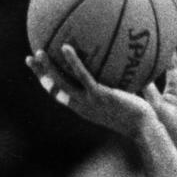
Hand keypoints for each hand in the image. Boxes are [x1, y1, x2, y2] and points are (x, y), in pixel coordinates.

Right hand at [26, 46, 154, 138]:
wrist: (145, 129)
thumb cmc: (138, 117)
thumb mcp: (123, 101)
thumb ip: (115, 87)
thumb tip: (118, 66)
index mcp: (85, 108)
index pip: (60, 95)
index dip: (47, 83)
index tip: (39, 70)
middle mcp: (83, 106)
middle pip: (55, 89)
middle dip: (41, 74)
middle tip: (30, 57)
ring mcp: (90, 102)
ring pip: (62, 83)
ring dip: (48, 69)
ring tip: (40, 51)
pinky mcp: (100, 96)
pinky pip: (83, 76)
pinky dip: (73, 62)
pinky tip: (66, 47)